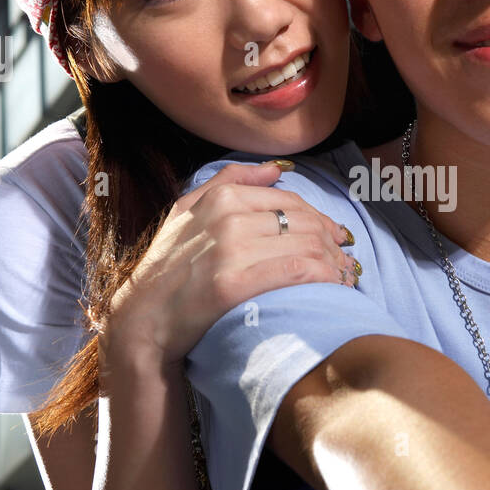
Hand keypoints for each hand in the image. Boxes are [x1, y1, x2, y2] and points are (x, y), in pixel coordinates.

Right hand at [101, 162, 360, 367]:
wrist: (143, 320)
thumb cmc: (167, 268)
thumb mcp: (186, 212)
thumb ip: (228, 181)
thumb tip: (275, 169)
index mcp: (221, 198)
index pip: (291, 201)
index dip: (321, 220)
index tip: (336, 239)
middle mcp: (227, 218)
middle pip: (304, 223)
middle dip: (334, 243)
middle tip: (346, 262)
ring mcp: (230, 251)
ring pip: (306, 245)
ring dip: (335, 263)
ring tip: (345, 278)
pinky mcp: (233, 284)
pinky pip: (296, 271)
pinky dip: (323, 278)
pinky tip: (333, 288)